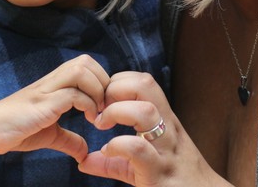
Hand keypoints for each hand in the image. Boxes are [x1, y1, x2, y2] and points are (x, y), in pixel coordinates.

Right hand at [0, 54, 110, 173]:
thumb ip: (69, 139)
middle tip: (104, 106)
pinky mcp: (41, 104)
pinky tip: (88, 120)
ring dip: (96, 90)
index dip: (101, 79)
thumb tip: (84, 152)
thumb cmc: (17, 129)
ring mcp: (46, 90)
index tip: (104, 104)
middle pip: (85, 61)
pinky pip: (71, 94)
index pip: (86, 63)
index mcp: (55, 82)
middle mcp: (52, 81)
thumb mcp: (50, 134)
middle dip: (102, 81)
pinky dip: (87, 105)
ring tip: (96, 112)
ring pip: (79, 70)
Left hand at [78, 71, 231, 186]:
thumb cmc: (172, 179)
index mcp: (164, 120)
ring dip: (116, 112)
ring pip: (146, 111)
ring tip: (102, 125)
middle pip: (145, 85)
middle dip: (116, 89)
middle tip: (100, 109)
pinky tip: (108, 152)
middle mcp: (167, 128)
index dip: (119, 83)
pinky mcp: (159, 172)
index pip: (143, 81)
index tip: (104, 101)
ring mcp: (165, 148)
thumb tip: (84, 160)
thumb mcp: (143, 164)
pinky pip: (138, 149)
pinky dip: (118, 146)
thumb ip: (114, 161)